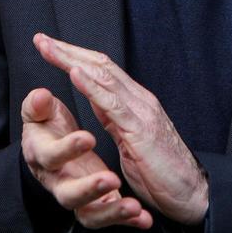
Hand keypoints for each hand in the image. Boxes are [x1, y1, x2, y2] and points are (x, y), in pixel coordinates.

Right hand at [20, 87, 152, 229]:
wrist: (49, 151)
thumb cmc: (47, 127)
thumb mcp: (40, 114)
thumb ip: (38, 106)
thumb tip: (40, 96)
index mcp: (42, 158)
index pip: (50, 157)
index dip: (67, 149)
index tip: (89, 138)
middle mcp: (58, 182)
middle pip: (68, 194)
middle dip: (90, 188)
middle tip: (111, 179)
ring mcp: (78, 197)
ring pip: (89, 214)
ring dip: (112, 212)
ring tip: (133, 207)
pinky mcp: (95, 206)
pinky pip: (109, 218)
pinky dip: (126, 221)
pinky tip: (145, 219)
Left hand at [34, 33, 209, 225]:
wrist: (190, 193)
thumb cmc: (161, 170)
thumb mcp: (131, 138)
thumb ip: (115, 116)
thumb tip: (96, 98)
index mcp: (136, 102)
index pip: (102, 70)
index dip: (75, 56)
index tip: (49, 47)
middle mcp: (139, 100)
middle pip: (100, 65)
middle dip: (69, 51)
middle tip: (41, 39)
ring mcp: (141, 112)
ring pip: (104, 76)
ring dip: (73, 60)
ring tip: (50, 49)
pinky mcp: (140, 130)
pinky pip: (112, 103)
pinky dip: (91, 86)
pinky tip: (74, 74)